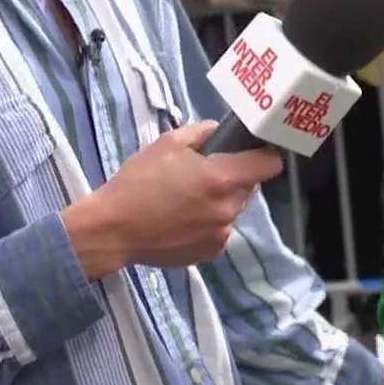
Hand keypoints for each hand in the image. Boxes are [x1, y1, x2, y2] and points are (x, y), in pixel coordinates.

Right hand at [71, 121, 282, 271]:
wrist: (113, 229)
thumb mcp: (166, 144)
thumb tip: (218, 132)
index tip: (250, 153)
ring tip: (188, 199)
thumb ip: (200, 133)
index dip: (263, 155)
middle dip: (234, 178)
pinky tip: (183, 220)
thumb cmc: (138, 181)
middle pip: (249, 186)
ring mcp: (221, 233)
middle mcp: (228, 208)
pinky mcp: (211, 252)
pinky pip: (220, 229)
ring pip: (233, 209)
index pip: (270, 165)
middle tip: (204, 174)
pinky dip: (209, 223)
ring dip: (220, 201)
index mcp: (222, 178)